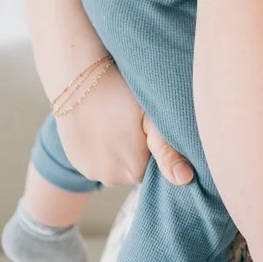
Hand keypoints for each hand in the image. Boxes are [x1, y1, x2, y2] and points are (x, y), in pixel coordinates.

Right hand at [56, 64, 193, 187]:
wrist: (78, 81)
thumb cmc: (121, 94)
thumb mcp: (150, 118)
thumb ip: (168, 151)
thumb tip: (185, 179)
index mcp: (136, 172)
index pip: (155, 168)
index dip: (154, 146)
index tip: (148, 125)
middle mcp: (113, 180)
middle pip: (135, 168)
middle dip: (137, 149)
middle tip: (131, 119)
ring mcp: (91, 173)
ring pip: (116, 165)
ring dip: (118, 150)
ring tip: (115, 120)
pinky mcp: (77, 163)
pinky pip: (97, 161)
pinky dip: (101, 148)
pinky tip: (101, 124)